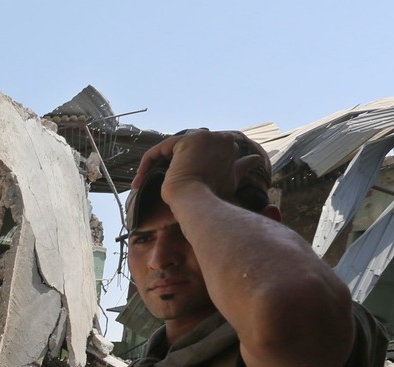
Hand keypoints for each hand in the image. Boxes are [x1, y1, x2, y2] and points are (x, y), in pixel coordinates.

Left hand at [131, 129, 265, 204]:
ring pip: (171, 149)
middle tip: (158, 184)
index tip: (177, 183)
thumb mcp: (231, 181)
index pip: (202, 151)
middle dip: (170, 165)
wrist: (200, 203)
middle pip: (186, 148)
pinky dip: (146, 164)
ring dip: (155, 166)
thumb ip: (241, 167)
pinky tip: (138, 180)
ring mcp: (204, 137)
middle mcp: (220, 137)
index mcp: (229, 145)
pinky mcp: (186, 140)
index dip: (187, 166)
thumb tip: (255, 158)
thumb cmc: (214, 199)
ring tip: (144, 183)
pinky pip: (159, 150)